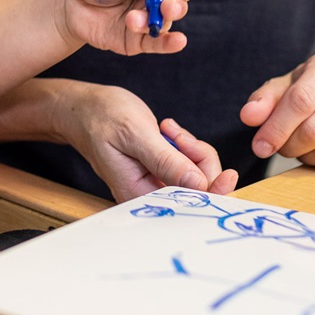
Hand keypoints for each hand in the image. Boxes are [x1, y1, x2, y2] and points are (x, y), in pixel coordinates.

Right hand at [55, 82, 237, 201]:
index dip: (213, 192)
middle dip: (198, 159)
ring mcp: (156, 183)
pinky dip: (185, 145)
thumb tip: (197, 185)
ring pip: (197, 174)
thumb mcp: (135, 134)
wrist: (84, 109)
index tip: (229, 174)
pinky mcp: (161, 172)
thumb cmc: (101, 118)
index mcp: (139, 195)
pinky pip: (188, 164)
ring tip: (167, 129)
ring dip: (190, 148)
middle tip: (177, 135)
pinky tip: (167, 131)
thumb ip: (166, 160)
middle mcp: (149, 195)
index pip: (187, 205)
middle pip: (199, 190)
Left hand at [59, 0, 196, 55]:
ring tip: (133, 20)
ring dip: (157, 21)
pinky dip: (169, 43)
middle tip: (167, 6)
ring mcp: (147, 19)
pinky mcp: (137, 40)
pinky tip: (177, 41)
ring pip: (166, 22)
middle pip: (177, 1)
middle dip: (176, 4)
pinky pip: (157, 43)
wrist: (66, 6)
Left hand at [238, 49, 314, 171]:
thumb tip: (249, 116)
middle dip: (289, 145)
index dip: (276, 127)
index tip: (259, 146)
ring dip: (307, 156)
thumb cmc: (311, 89)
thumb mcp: (286, 86)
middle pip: (314, 130)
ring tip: (303, 145)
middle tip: (281, 146)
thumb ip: (264, 100)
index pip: (301, 101)